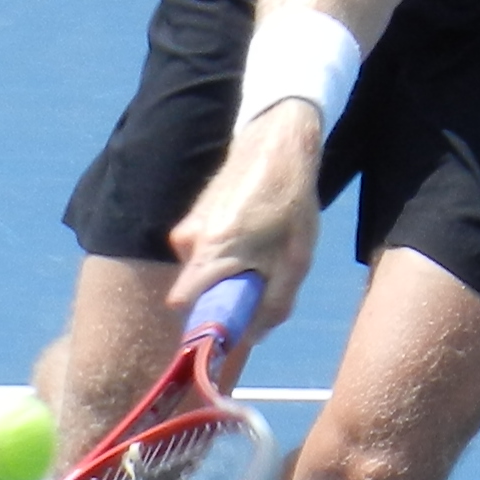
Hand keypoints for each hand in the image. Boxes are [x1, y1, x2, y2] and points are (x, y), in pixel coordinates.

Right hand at [167, 106, 324, 350]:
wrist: (278, 143)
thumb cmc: (290, 201)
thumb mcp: (296, 261)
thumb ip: (274, 305)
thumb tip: (253, 336)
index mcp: (211, 252)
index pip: (183, 305)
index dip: (205, 321)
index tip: (231, 325)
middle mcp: (189, 240)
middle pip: (199, 290)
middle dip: (229, 294)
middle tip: (264, 278)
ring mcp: (189, 225)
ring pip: (204, 270)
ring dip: (231, 271)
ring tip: (265, 248)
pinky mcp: (194, 215)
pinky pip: (206, 251)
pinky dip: (228, 253)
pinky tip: (255, 232)